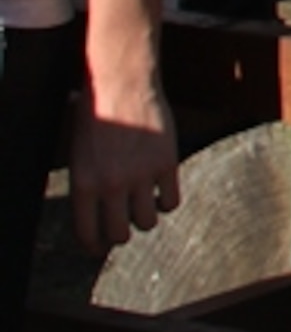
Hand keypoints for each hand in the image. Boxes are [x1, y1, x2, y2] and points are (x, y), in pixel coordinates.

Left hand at [68, 84, 179, 251]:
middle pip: (119, 235)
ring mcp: (141, 174)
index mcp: (83, 184)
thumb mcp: (78, 157)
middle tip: (124, 224)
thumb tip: (96, 220)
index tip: (100, 247)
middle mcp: (111, 184)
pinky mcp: (167, 163)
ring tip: (144, 204)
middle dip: (122, 234)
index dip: (94, 247)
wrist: (121, 85)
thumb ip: (87, 188)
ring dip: (146, 218)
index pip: (87, 233)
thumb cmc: (95, 118)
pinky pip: (171, 201)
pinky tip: (161, 190)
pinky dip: (167, 202)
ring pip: (148, 222)